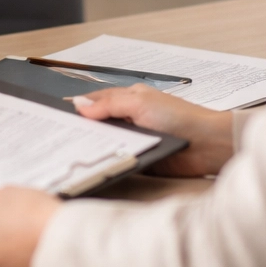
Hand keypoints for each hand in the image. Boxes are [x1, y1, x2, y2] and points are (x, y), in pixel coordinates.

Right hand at [72, 84, 233, 176]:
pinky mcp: (140, 160)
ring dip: (96, 148)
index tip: (58, 117)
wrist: (207, 145)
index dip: (78, 108)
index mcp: (128, 100)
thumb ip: (109, 104)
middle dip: (83, 130)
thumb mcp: (139, 103)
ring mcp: (135, 140)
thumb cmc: (180, 117)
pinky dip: (109, 162)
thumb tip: (80, 105)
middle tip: (60, 138)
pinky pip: (119, 161)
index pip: (95, 102)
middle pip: (99, 125)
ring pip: (107, 144)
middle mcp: (130, 119)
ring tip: (72, 153)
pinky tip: (96, 166)